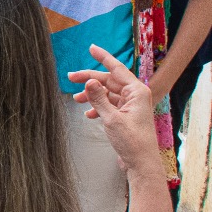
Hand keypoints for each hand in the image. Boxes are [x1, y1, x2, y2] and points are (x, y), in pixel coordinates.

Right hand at [68, 45, 164, 178]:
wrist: (141, 163)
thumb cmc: (131, 141)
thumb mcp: (111, 118)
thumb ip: (98, 98)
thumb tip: (88, 81)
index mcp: (136, 91)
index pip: (117, 69)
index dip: (103, 58)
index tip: (91, 48)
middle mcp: (135, 95)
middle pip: (109, 81)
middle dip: (90, 80)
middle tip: (70, 78)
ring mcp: (130, 106)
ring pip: (107, 93)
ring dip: (92, 95)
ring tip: (75, 100)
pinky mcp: (125, 116)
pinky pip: (109, 104)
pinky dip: (97, 107)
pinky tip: (88, 114)